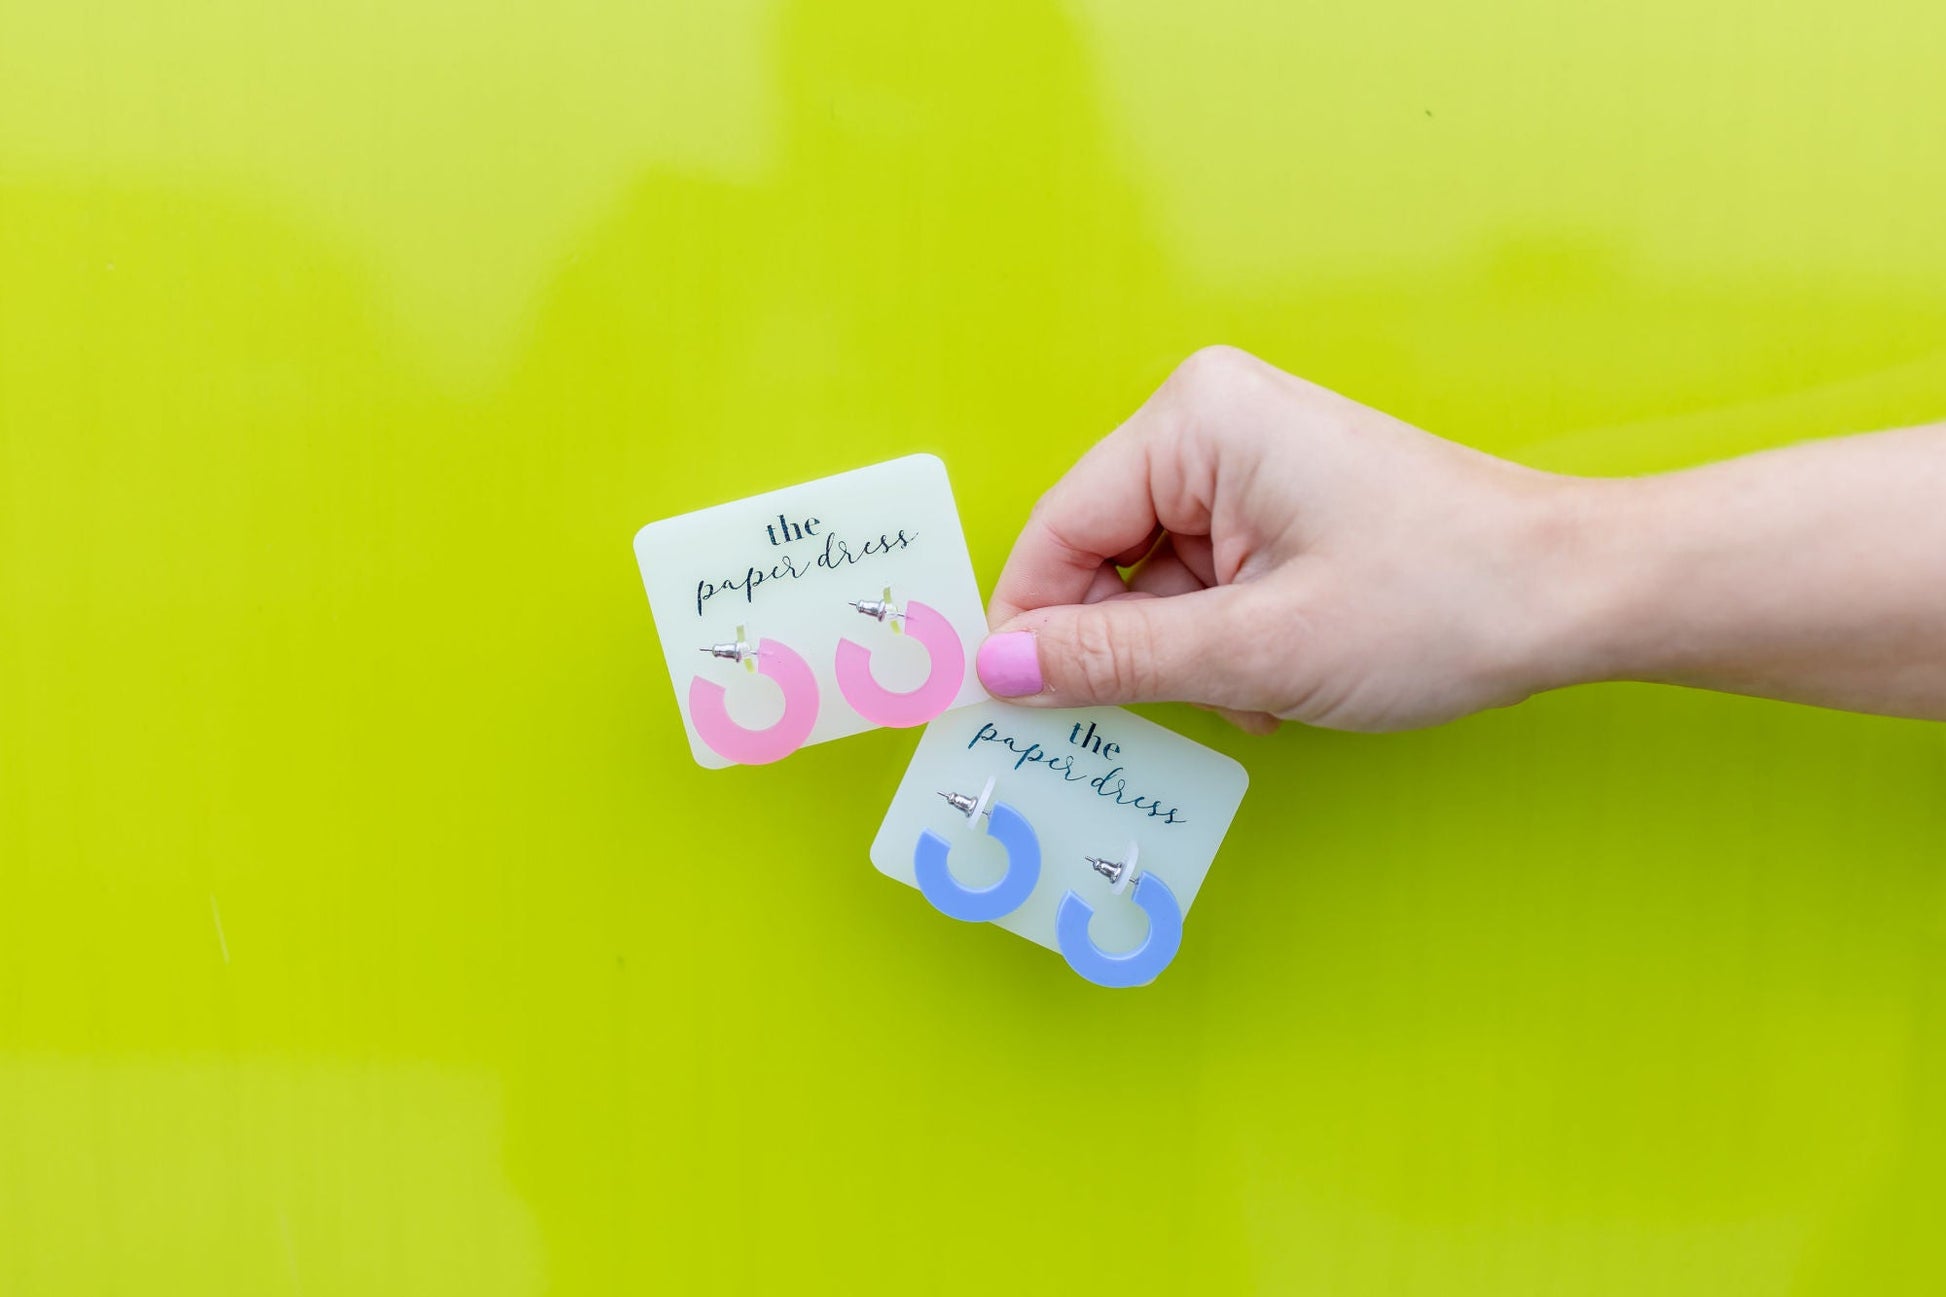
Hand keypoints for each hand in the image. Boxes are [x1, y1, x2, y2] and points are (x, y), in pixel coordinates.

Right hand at [977, 346, 1579, 732]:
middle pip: (1100, 554)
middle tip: (1171, 712)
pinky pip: (1204, 583)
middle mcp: (1214, 424)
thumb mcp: (1255, 649)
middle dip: (1128, 647)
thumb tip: (1001, 669)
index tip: (1015, 705)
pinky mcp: (1281, 503)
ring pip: (1153, 581)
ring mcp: (1250, 463)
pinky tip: (1276, 680)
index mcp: (1196, 421)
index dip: (1033, 625)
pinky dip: (1223, 644)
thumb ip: (1113, 661)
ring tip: (1256, 694)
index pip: (1059, 529)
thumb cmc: (1441, 599)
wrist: (1576, 596)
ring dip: (1186, 657)